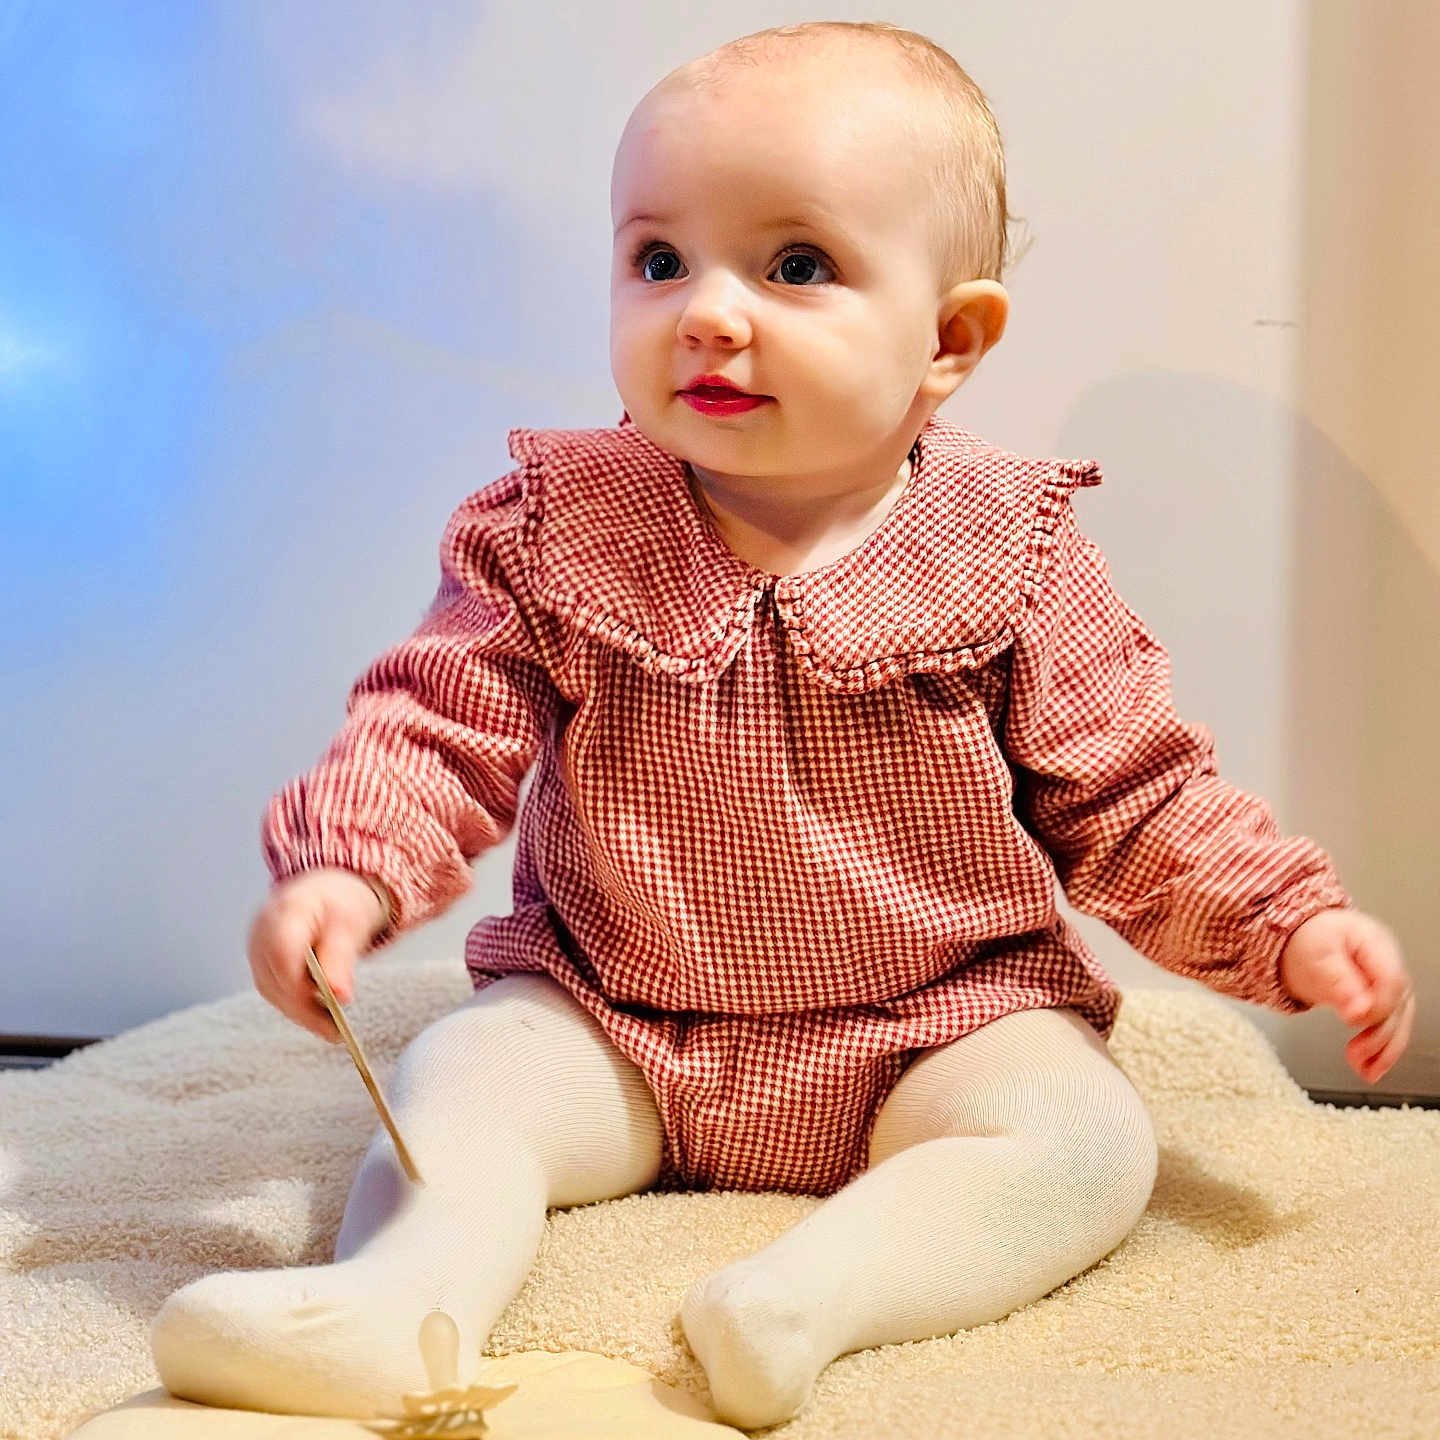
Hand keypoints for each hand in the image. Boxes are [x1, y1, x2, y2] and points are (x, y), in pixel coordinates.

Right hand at [247, 868, 390, 1043]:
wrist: (327, 891)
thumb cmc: (341, 903)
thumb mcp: (351, 925)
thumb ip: (341, 959)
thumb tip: (340, 997)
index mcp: (287, 909)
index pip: (282, 952)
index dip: (301, 986)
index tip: (330, 1010)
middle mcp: (262, 928)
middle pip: (274, 977)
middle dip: (304, 1008)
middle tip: (335, 1032)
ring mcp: (256, 945)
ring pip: (271, 989)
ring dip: (300, 1012)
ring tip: (331, 1030)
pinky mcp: (260, 961)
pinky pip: (273, 989)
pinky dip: (295, 1005)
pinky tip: (318, 1017)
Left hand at [1279, 908, 1414, 1083]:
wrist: (1303, 939)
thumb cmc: (1309, 940)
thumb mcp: (1316, 956)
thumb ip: (1337, 982)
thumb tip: (1359, 1012)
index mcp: (1374, 943)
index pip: (1392, 979)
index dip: (1378, 1005)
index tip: (1354, 1021)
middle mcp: (1388, 964)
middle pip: (1398, 1004)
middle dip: (1378, 1034)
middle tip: (1354, 1054)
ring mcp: (1388, 983)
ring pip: (1398, 1021)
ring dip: (1384, 1050)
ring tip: (1364, 1070)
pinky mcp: (1381, 1001)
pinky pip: (1388, 1028)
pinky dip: (1381, 1051)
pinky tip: (1370, 1069)